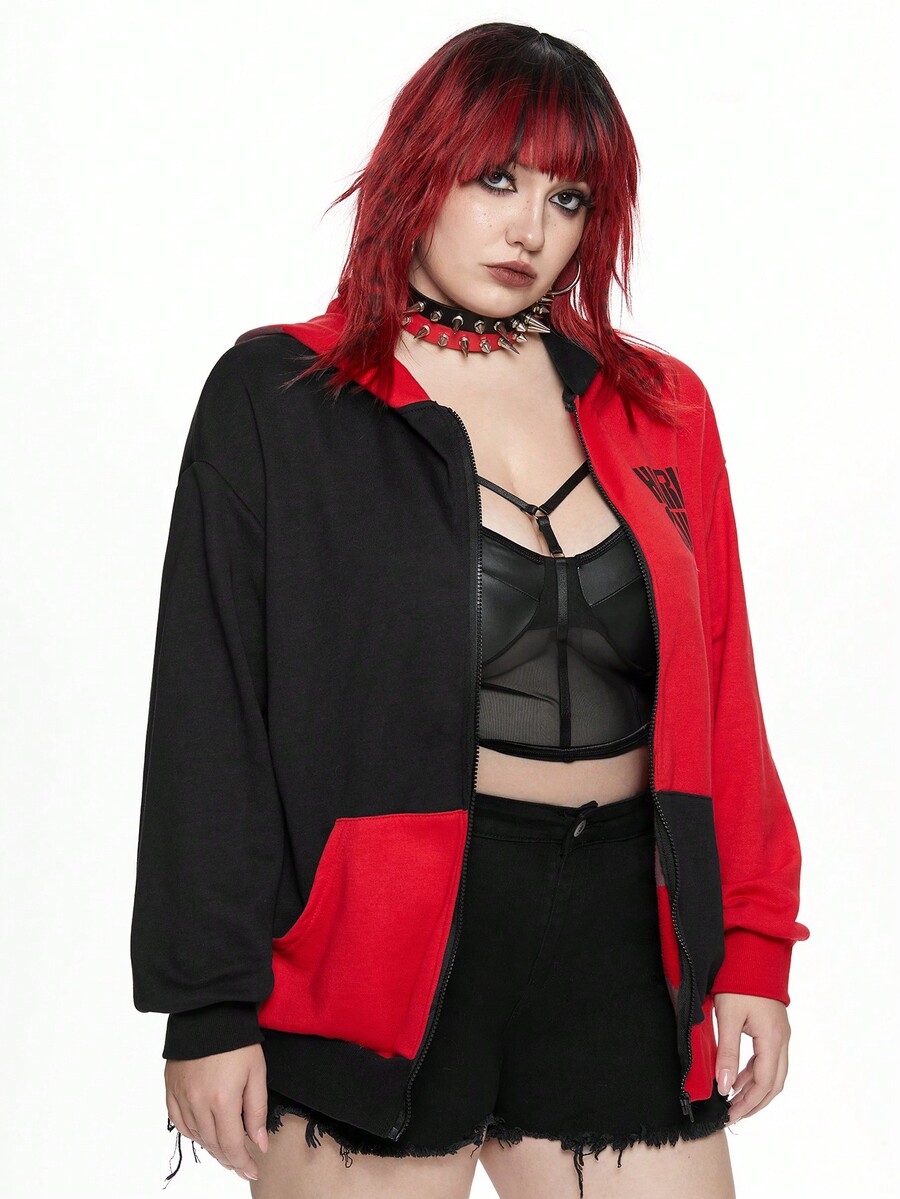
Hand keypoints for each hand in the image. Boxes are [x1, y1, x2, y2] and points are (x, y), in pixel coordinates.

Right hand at [165, 1043, 269, 1181]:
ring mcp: (181, 1096)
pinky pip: (179, 1121)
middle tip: (241, 1165)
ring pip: (196, 1136)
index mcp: (222, 1101)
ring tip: (226, 1151)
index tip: (252, 1170)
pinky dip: (192, 1132)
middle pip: (213, 1144)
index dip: (243, 1162)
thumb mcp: (257, 1073)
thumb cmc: (237, 1041)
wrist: (209, 1012)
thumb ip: (257, 1112)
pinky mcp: (171, 1088)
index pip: (232, 1145)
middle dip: (229, 1159)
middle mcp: (198, 1103)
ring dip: (211, 1147)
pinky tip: (203, 1134)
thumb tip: (260, 1143)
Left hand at [713, 992, 790, 1123]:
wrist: (752, 951)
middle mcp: (782, 1039)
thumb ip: (727, 1053)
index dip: (747, 1102)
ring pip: (774, 1073)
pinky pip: (769, 1059)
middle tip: (733, 1116)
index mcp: (773, 1039)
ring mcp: (781, 1034)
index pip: (763, 1083)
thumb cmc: (739, 980)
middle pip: (773, 1083)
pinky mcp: (774, 1028)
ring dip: (756, 1090)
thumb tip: (724, 1087)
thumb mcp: (728, 1016)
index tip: (729, 1115)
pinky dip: (755, 1073)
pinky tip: (739, 1078)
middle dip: (754, 1103)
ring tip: (734, 1102)